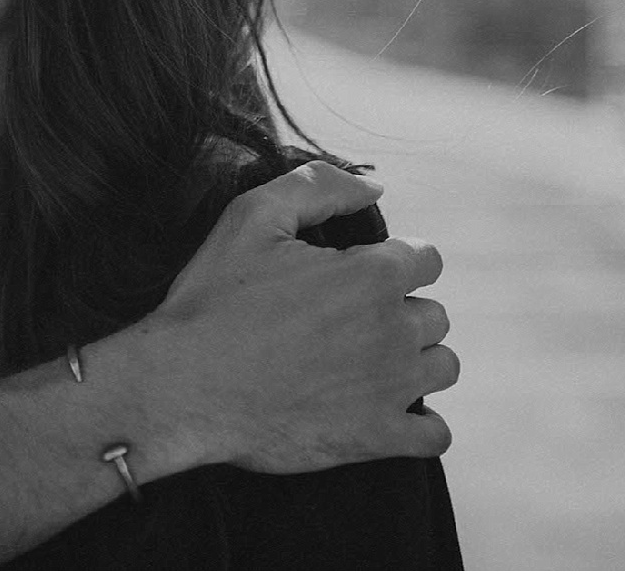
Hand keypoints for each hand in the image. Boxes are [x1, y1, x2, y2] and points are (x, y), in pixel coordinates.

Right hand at [130, 160, 457, 473]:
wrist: (182, 388)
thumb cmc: (213, 301)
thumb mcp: (251, 217)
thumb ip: (318, 187)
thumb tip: (374, 189)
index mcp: (372, 275)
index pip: (426, 259)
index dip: (391, 261)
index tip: (354, 275)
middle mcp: (395, 330)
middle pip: (434, 314)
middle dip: (398, 311)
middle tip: (346, 321)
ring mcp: (391, 389)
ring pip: (442, 367)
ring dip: (415, 362)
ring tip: (367, 363)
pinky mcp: (377, 438)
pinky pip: (435, 434)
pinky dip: (419, 424)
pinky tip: (383, 411)